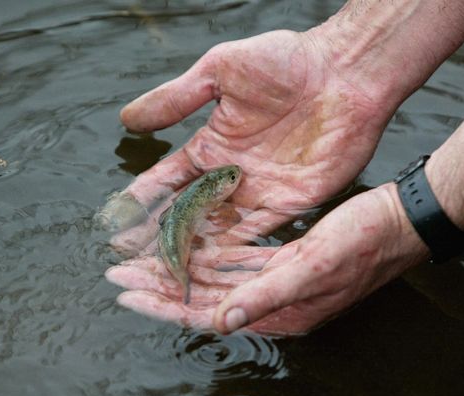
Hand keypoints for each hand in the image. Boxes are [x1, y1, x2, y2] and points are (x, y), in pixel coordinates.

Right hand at [100, 29, 393, 251]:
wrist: (345, 70)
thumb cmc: (285, 61)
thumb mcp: (218, 70)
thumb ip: (175, 98)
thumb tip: (126, 118)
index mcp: (213, 143)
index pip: (169, 178)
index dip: (143, 198)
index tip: (118, 218)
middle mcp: (232, 172)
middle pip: (188, 210)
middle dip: (160, 232)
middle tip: (131, 254)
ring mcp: (260, 190)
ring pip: (218, 227)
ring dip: (191, 247)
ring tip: (162, 268)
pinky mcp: (291, 202)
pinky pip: (257, 232)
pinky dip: (233, 249)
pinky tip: (209, 265)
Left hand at [106, 183, 428, 334]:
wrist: (396, 221)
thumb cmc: (364, 243)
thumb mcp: (317, 267)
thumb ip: (267, 295)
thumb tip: (220, 320)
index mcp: (276, 309)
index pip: (204, 313)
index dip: (163, 305)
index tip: (126, 296)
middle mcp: (268, 298)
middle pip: (200, 295)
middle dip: (158, 285)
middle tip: (117, 274)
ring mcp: (272, 279)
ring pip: (211, 277)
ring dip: (175, 269)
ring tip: (139, 261)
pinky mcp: (278, 259)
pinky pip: (231, 260)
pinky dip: (205, 254)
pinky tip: (183, 245)